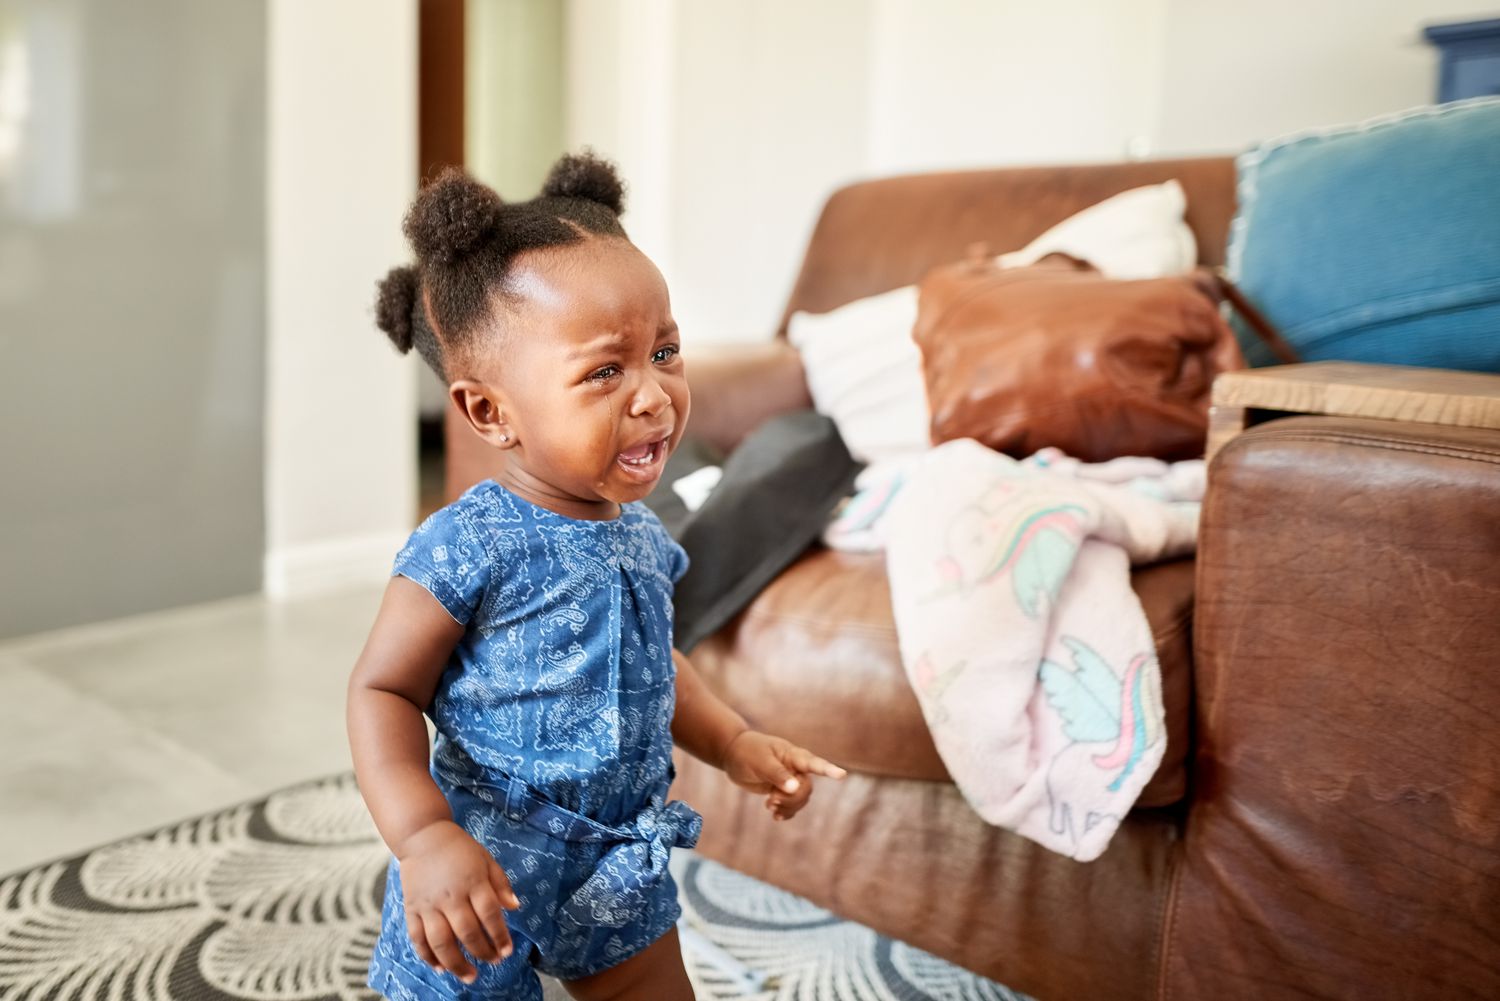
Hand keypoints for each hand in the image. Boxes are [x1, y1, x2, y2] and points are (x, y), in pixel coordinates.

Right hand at [396, 820, 519, 983]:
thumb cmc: (459, 849)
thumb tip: (514, 907)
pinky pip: (417, 937)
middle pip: (467, 932)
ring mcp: (429, 904)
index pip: (489, 914)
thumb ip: (501, 884)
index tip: (507, 950)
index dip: (499, 935)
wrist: (422, 836)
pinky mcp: (412, 908)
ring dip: (456, 963)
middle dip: (482, 952)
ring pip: (441, 941)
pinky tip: (440, 967)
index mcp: (473, 881)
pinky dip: (428, 956)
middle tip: (492, 963)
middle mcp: (450, 895)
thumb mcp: (486, 859)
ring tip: (469, 976)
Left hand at [722, 730, 846, 820]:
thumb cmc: (748, 752)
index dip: (828, 770)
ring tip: (769, 804)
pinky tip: (775, 816)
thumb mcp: (760, 761)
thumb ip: (777, 774)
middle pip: (806, 789)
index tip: (841, 775)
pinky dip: (785, 813)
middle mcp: (796, 768)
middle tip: (771, 799)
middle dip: (791, 799)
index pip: (814, 763)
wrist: (734, 755)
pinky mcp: (783, 791)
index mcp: (793, 755)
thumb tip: (794, 788)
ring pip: (800, 799)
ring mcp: (791, 780)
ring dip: (787, 806)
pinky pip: (792, 806)